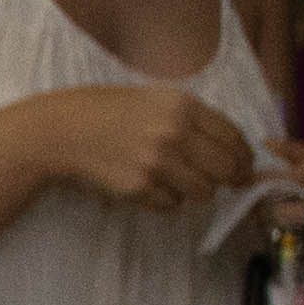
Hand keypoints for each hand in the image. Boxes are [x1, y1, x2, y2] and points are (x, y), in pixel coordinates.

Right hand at [46, 83, 252, 213]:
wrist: (60, 131)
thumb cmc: (106, 111)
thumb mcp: (154, 99)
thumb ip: (193, 119)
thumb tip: (233, 151)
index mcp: (182, 105)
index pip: (234, 138)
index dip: (244, 157)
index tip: (241, 166)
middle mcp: (174, 132)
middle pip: (227, 169)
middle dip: (228, 178)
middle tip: (220, 181)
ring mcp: (156, 162)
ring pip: (204, 192)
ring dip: (194, 190)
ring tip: (172, 178)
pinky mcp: (139, 187)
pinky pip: (172, 205)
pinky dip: (165, 199)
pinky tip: (146, 184)